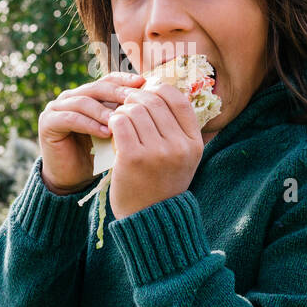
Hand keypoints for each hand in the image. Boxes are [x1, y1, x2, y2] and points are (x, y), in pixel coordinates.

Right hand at [38, 71, 145, 193]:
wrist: (72, 178)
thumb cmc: (98, 154)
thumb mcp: (114, 131)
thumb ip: (124, 115)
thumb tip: (152, 102)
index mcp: (87, 94)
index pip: (108, 80)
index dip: (126, 80)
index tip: (145, 84)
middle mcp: (71, 97)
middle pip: (97, 87)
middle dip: (117, 93)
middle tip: (134, 100)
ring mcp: (57, 108)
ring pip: (83, 102)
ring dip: (103, 111)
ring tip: (121, 121)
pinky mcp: (48, 123)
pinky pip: (71, 118)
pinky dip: (89, 124)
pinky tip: (106, 133)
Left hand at [107, 81, 204, 218]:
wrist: (149, 218)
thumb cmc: (162, 183)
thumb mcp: (182, 157)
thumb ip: (176, 127)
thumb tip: (159, 87)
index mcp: (194, 143)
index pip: (178, 100)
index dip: (160, 88)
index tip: (147, 90)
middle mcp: (179, 146)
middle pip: (153, 101)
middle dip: (136, 98)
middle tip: (125, 104)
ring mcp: (157, 152)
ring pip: (134, 109)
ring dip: (122, 110)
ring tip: (119, 119)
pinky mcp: (134, 158)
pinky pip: (120, 122)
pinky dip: (113, 120)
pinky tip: (111, 128)